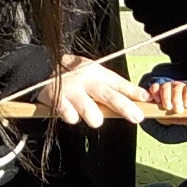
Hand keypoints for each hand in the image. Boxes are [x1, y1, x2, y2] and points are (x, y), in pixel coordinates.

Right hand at [37, 55, 151, 126]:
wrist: (40, 68)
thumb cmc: (72, 74)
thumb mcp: (93, 73)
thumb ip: (113, 86)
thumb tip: (140, 97)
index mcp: (97, 73)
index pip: (119, 83)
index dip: (133, 92)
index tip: (147, 99)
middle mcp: (86, 81)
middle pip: (109, 96)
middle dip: (125, 107)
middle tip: (137, 117)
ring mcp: (72, 91)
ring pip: (91, 113)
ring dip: (95, 118)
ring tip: (93, 117)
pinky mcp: (58, 101)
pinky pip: (71, 117)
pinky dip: (72, 118)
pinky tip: (69, 111)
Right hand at [147, 79, 186, 125]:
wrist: (170, 112)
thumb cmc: (182, 113)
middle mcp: (177, 86)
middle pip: (177, 89)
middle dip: (177, 100)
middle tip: (178, 110)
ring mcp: (166, 86)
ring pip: (165, 87)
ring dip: (166, 98)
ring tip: (167, 107)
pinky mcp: (156, 89)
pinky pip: (154, 87)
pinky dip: (154, 93)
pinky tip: (156, 101)